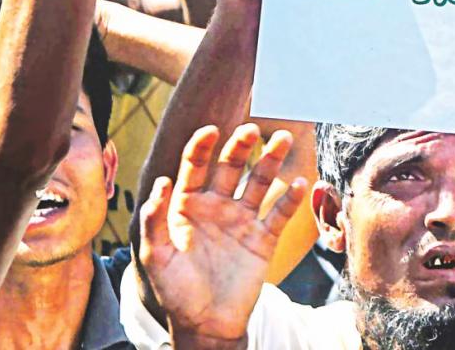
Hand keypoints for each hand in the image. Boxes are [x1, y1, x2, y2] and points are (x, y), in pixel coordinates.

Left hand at [139, 124, 307, 343]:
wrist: (206, 324)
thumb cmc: (176, 290)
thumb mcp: (155, 256)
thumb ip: (154, 220)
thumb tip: (161, 182)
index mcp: (188, 205)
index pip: (195, 167)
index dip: (201, 147)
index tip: (210, 131)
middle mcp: (217, 206)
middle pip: (231, 167)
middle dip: (241, 146)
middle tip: (252, 130)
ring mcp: (242, 220)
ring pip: (259, 182)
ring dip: (271, 160)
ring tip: (283, 139)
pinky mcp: (263, 238)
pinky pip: (280, 213)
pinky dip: (291, 198)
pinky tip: (300, 182)